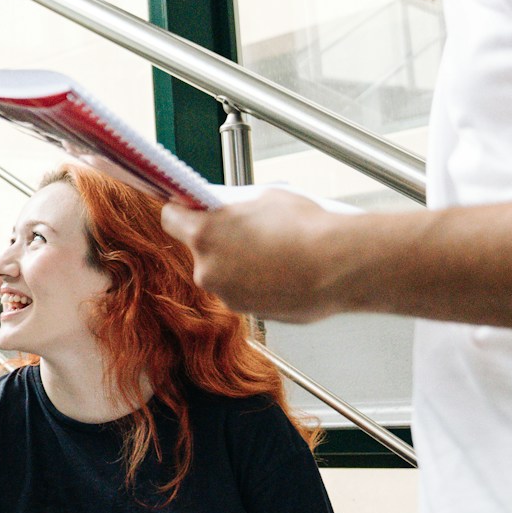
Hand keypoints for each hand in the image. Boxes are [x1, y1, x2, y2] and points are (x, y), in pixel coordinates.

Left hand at [158, 189, 355, 322]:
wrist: (341, 266)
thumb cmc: (307, 229)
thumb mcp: (264, 199)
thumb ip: (235, 207)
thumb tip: (228, 209)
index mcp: (205, 235)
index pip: (170, 219)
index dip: (181, 211)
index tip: (188, 208)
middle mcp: (208, 269)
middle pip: (201, 250)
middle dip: (220, 241)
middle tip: (249, 230)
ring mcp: (228, 295)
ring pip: (224, 274)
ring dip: (241, 264)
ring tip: (275, 252)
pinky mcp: (250, 313)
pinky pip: (246, 292)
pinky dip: (258, 284)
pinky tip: (283, 272)